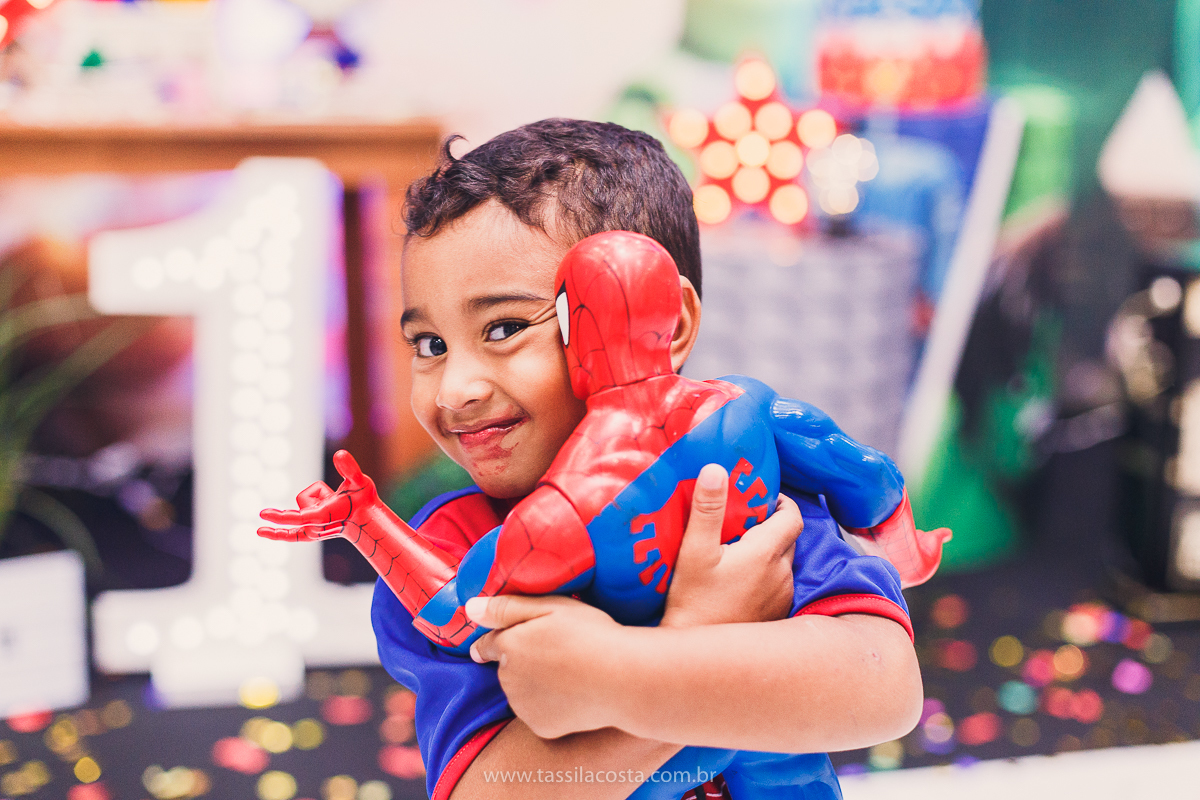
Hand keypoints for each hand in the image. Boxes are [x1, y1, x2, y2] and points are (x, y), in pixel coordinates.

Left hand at [258, 450, 379, 540]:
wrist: (366, 519)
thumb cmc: (364, 500)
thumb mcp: (359, 481)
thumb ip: (350, 468)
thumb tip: (340, 454)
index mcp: (321, 516)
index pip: (296, 517)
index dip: (279, 516)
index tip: (262, 514)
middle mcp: (313, 526)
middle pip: (300, 503)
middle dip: (305, 502)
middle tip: (294, 507)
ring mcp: (311, 530)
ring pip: (303, 503)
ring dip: (317, 499)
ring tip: (334, 501)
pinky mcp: (311, 531)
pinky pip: (292, 532)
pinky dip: (280, 532)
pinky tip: (262, 531)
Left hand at [466, 594, 622, 739]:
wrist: (623, 679)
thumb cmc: (591, 635)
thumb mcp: (552, 607)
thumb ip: (506, 607)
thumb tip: (469, 608)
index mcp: (509, 646)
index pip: (486, 644)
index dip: (494, 641)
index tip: (501, 642)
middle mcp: (508, 679)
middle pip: (507, 668)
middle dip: (523, 660)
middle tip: (558, 651)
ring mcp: (523, 706)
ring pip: (521, 691)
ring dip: (534, 683)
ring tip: (569, 672)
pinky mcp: (541, 727)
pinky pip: (537, 712)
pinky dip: (549, 705)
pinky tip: (572, 693)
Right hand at [661, 464, 801, 627]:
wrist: (698, 654)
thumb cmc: (693, 602)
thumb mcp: (694, 552)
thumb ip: (707, 509)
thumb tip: (715, 469)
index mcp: (766, 553)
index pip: (792, 516)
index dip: (780, 501)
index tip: (759, 495)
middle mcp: (782, 574)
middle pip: (788, 537)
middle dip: (770, 524)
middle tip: (741, 518)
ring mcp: (782, 597)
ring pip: (783, 562)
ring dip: (767, 550)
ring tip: (736, 547)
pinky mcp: (776, 614)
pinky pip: (778, 584)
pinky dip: (765, 574)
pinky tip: (738, 578)